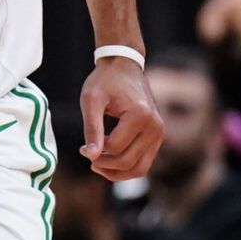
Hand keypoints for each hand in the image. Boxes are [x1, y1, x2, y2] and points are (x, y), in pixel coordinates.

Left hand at [78, 57, 162, 180]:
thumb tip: (90, 156)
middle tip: (87, 155)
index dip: (94, 152)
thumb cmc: (105, 81)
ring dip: (117, 172)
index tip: (80, 147)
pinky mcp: (157, 137)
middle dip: (104, 164)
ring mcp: (159, 134)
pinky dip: (126, 167)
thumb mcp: (91, 100)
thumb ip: (91, 128)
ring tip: (97, 163)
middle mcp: (155, 127)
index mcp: (140, 116)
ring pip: (140, 168)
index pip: (114, 148)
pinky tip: (108, 160)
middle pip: (127, 161)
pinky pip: (144, 163)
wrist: (124, 67)